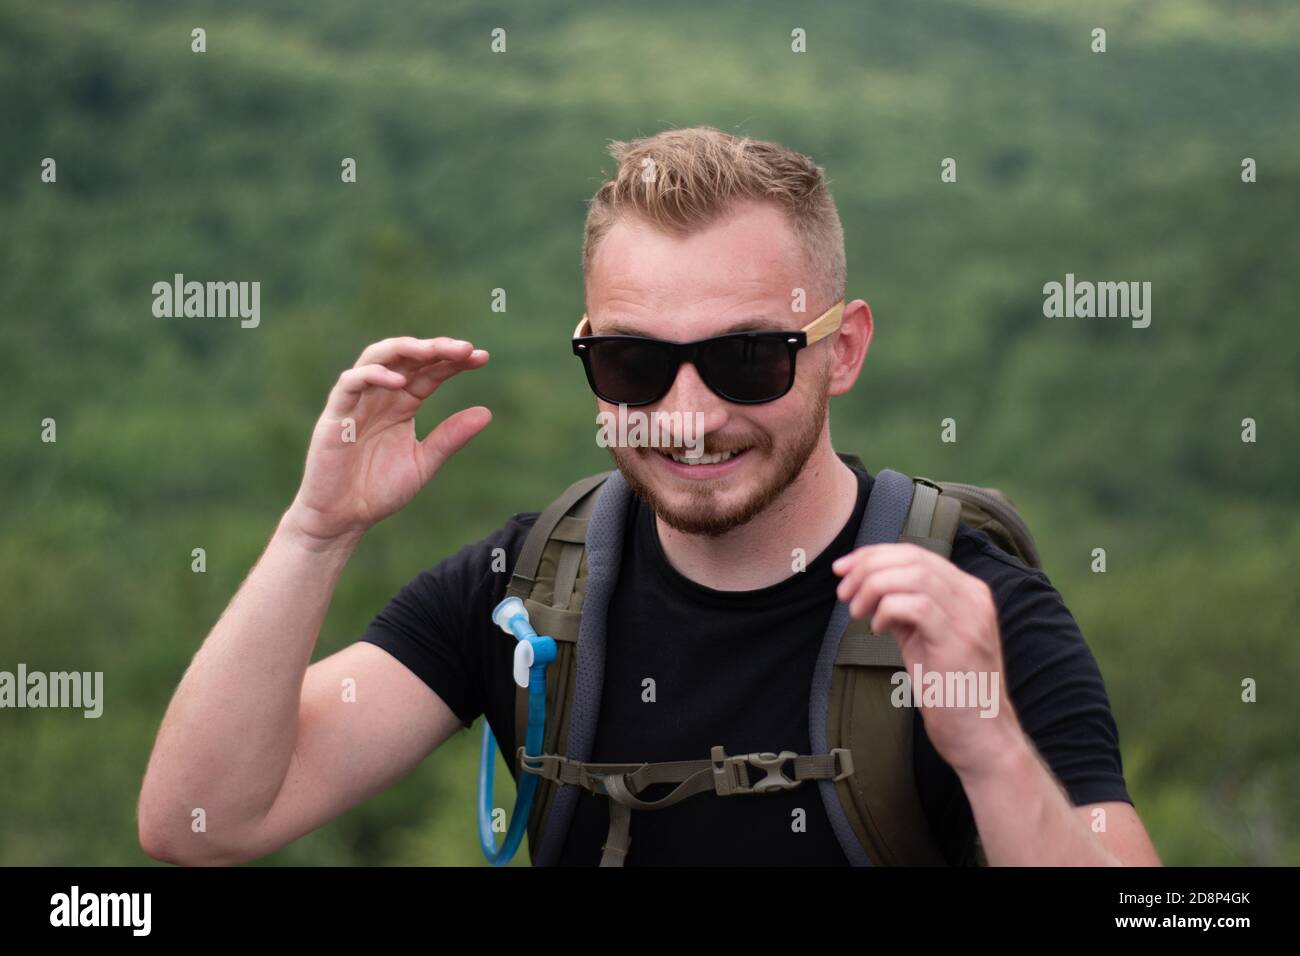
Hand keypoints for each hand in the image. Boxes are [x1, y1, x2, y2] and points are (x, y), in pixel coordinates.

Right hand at [285, 336, 491, 544]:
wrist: (343, 519)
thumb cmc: (378, 490)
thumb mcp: (423, 462)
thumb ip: (450, 437)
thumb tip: (487, 412)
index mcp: (402, 404)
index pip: (429, 372)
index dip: (453, 362)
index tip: (482, 357)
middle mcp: (380, 396)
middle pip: (407, 357)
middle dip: (436, 348)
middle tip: (465, 348)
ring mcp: (357, 402)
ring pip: (376, 358)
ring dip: (405, 349)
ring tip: (434, 351)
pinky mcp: (335, 416)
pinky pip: (349, 384)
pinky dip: (372, 376)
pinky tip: (398, 381)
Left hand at [832, 543, 1023, 777]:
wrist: (981, 737)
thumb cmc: (951, 691)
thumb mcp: (925, 638)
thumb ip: (905, 609)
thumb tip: (869, 587)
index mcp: (968, 591)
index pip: (917, 553)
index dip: (874, 554)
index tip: (843, 568)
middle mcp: (973, 597)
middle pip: (913, 557)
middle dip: (867, 567)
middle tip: (843, 591)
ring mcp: (969, 618)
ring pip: (914, 575)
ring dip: (873, 587)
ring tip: (857, 612)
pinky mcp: (958, 641)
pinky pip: (917, 605)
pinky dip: (888, 610)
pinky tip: (878, 630)